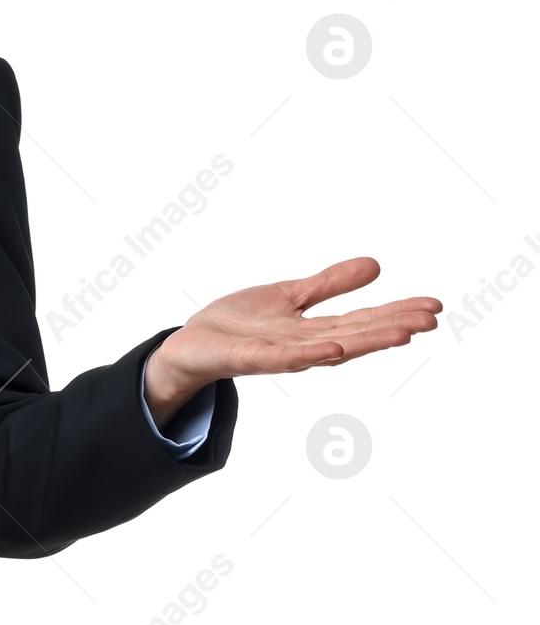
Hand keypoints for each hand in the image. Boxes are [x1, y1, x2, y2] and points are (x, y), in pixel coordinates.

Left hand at [143, 257, 441, 426]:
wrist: (190, 345)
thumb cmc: (238, 324)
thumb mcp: (289, 296)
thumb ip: (328, 285)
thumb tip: (375, 265)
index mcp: (313, 330)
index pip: (362, 320)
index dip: (397, 313)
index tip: (434, 307)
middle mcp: (302, 345)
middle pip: (354, 335)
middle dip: (392, 327)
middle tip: (431, 319)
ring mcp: (277, 354)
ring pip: (327, 349)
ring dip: (363, 342)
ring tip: (400, 334)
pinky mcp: (248, 358)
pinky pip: (280, 358)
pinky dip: (306, 355)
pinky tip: (332, 349)